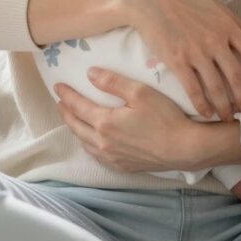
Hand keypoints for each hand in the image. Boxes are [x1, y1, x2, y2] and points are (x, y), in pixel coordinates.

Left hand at [53, 70, 198, 171]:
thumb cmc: (165, 117)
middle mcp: (103, 142)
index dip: (66, 95)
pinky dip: (88, 145)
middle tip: (60, 102)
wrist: (183, 148)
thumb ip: (112, 82)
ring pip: (84, 143)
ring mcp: (111, 157)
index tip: (57, 86)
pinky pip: (96, 155)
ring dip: (75, 129)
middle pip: (76, 126)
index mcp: (105, 122)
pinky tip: (91, 141)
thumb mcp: (140, 92)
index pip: (78, 106)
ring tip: (72, 119)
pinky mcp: (121, 166)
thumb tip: (89, 74)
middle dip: (65, 112)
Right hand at [128, 0, 240, 121]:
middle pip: (238, 77)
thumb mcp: (215, 4)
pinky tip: (206, 114)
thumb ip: (234, 21)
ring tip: (229, 117)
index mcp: (228, 27)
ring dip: (225, 106)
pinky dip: (202, 105)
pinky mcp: (177, 61)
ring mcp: (196, 52)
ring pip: (217, 87)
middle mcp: (216, 42)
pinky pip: (194, 89)